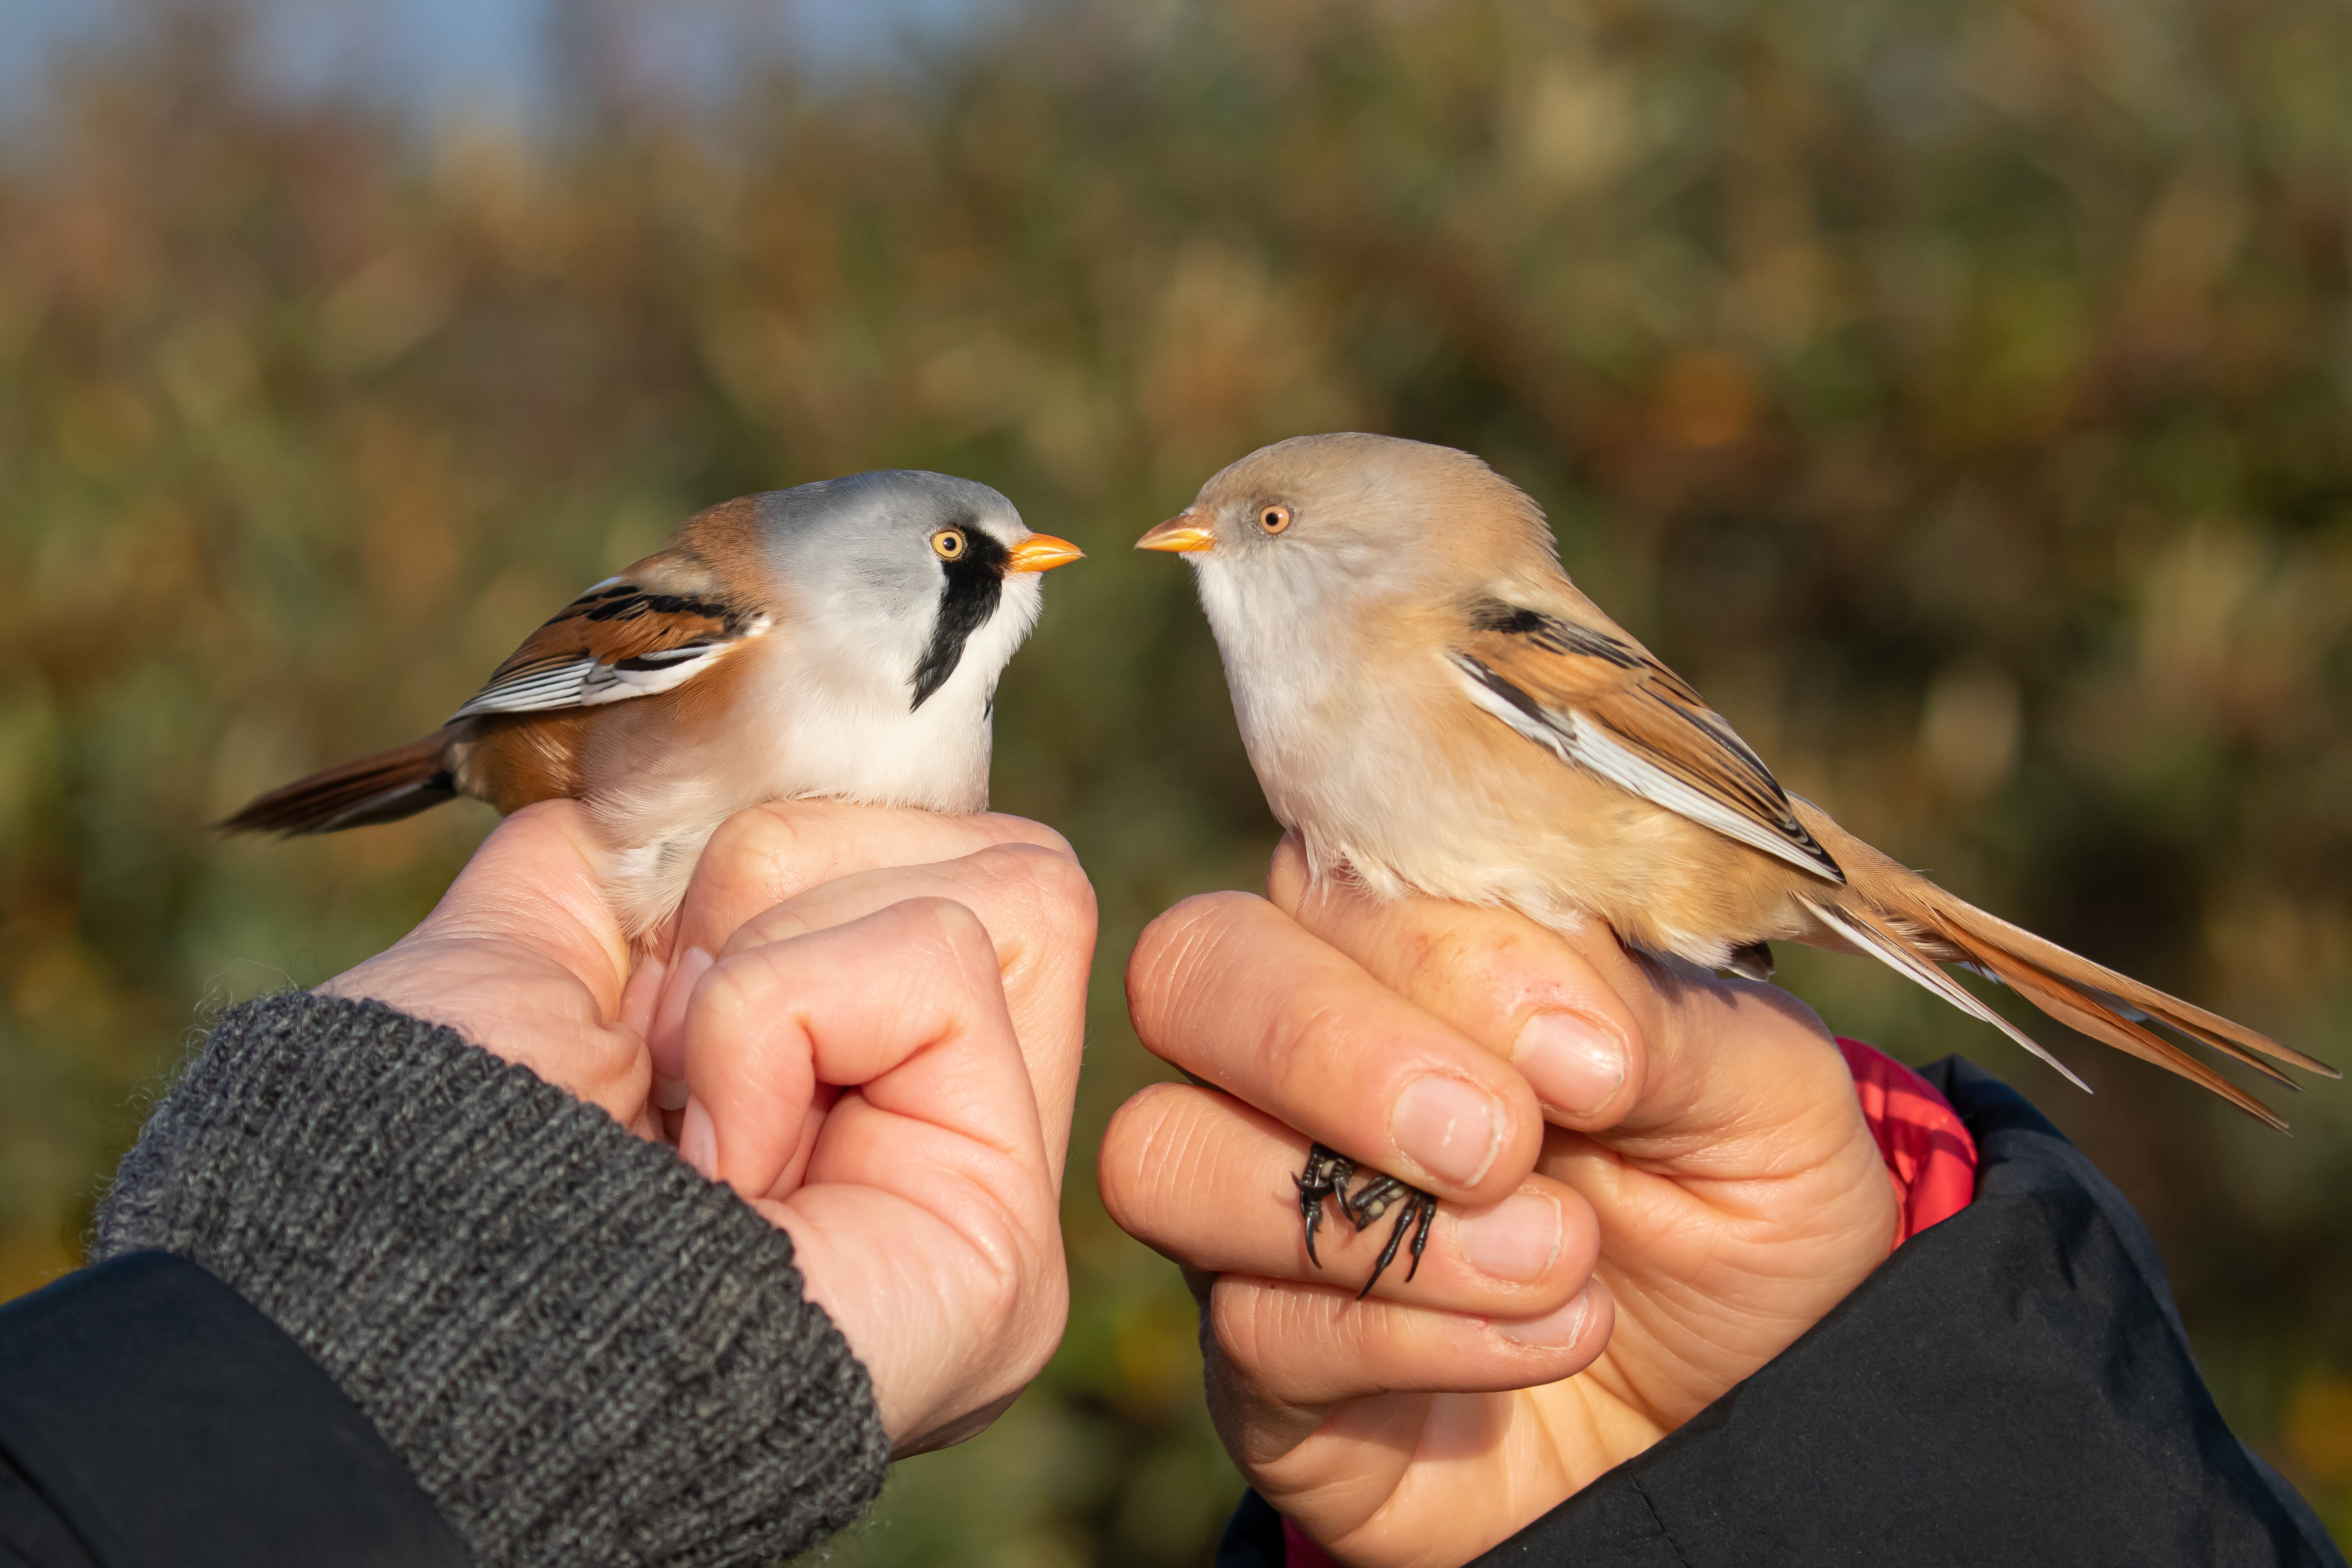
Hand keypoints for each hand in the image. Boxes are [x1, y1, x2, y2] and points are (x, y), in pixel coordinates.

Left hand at [320, 796, 1096, 1456]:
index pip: (933, 861)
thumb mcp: (518, 961)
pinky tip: (722, 1161)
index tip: (652, 983)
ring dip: (779, 961)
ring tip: (694, 1113)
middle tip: (673, 1046)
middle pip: (992, 858)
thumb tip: (666, 784)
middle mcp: (940, 1138)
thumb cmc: (429, 1160)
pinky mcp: (1006, 1237)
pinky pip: (945, 963)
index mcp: (850, 1081)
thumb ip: (610, 871)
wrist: (402, 1313)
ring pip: (1000, 888)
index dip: (785, 866)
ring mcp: (987, 1187)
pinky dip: (783, 1016)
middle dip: (789, 891)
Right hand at [1102, 838, 1896, 1566]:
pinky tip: (1552, 1336)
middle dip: (1328, 1045)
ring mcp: (1254, 1208)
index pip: (1330, 872)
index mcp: (1404, 937)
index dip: (1441, 950)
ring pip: (1163, 1154)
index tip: (1594, 1056)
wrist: (1747, 1406)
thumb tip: (1547, 1028)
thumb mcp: (1758, 1081)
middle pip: (1186, 969)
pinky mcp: (1261, 1366)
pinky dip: (1420, 1337)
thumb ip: (1654, 1009)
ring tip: (1558, 1255)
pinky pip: (1252, 1329)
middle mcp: (1291, 1054)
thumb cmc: (1737, 1198)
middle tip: (1501, 1142)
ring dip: (1373, 1218)